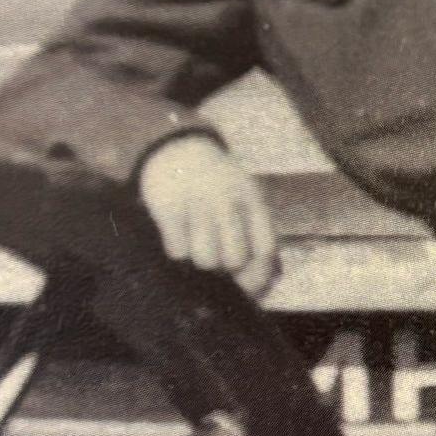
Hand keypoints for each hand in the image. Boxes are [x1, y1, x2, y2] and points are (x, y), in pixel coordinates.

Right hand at [136, 135, 279, 297]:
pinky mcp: (169, 208)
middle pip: (235, 259)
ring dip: (200, 259)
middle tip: (215, 253)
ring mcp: (199, 204)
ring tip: (196, 241)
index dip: (259, 273)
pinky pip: (178, 252)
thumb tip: (260, 284)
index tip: (246, 283)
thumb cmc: (218, 187)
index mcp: (253, 200)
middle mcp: (229, 201)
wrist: (179, 151)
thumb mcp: (246, 199)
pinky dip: (177, 249)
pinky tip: (179, 232)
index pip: (265, 249)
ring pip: (206, 260)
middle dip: (225, 266)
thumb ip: (256, 235)